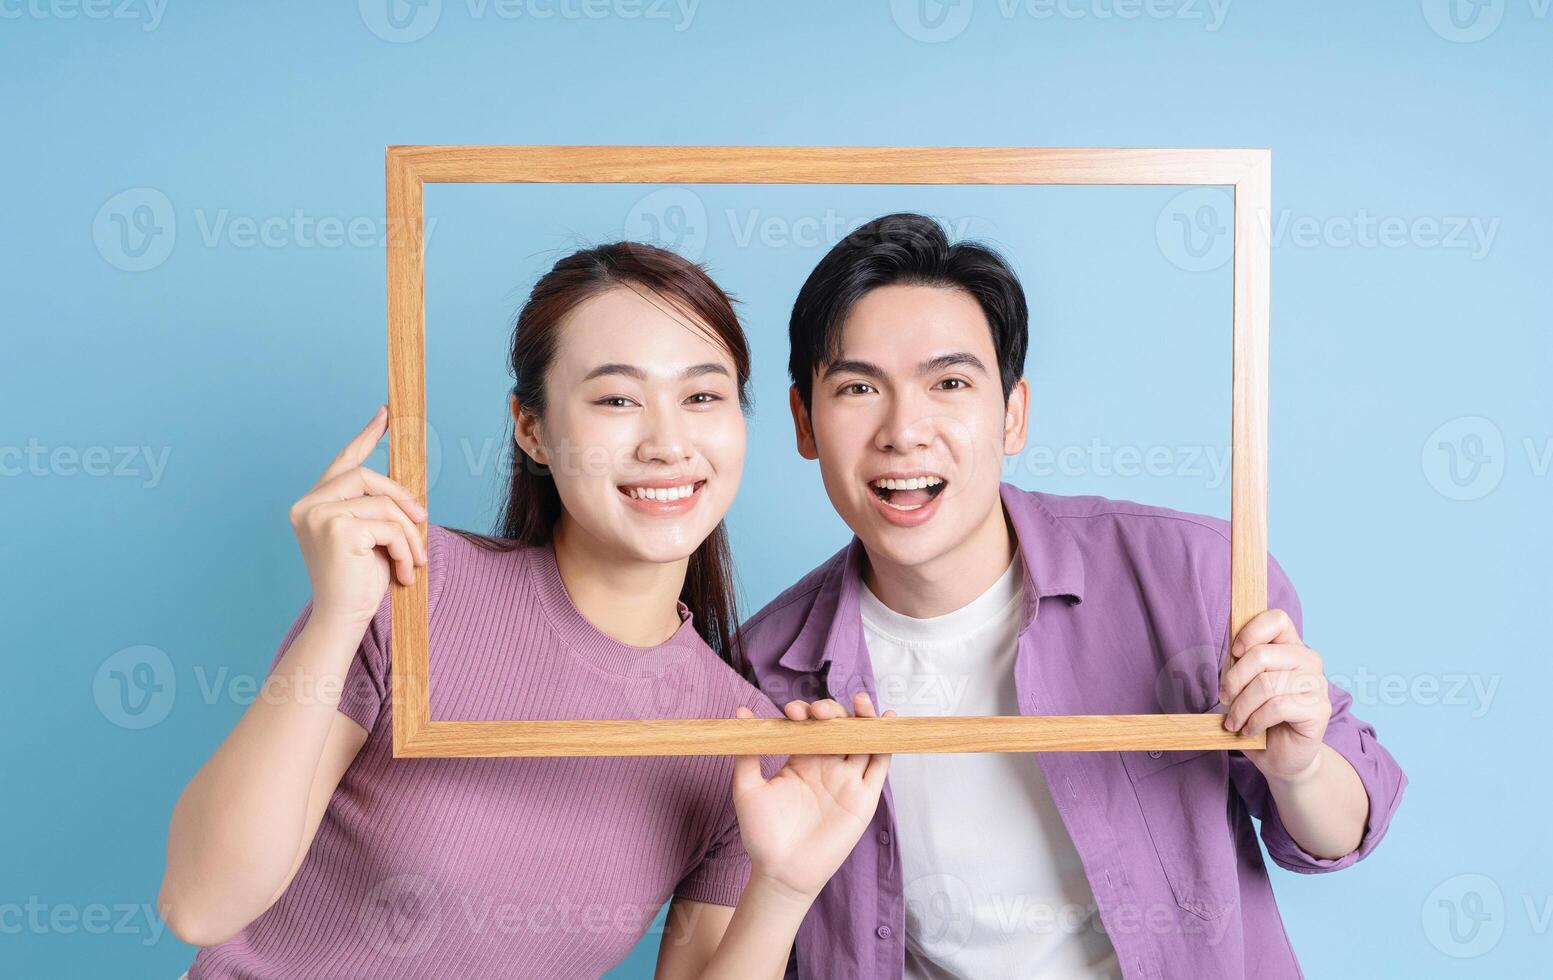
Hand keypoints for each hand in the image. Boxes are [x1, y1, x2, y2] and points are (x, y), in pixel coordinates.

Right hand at [289, 404, 428, 628]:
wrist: (342, 619)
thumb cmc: (357, 582)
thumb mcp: (370, 537)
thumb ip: (377, 509)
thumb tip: (407, 490)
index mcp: (312, 504)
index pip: (343, 461)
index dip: (366, 436)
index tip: (386, 413)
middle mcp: (308, 505)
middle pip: (366, 475)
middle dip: (401, 496)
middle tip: (424, 519)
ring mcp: (319, 515)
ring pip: (382, 503)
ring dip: (408, 533)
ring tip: (415, 561)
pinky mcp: (337, 529)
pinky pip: (389, 526)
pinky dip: (405, 548)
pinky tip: (404, 572)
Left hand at [730, 693, 893, 902]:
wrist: (781, 872)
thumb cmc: (761, 834)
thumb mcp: (748, 789)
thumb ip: (747, 752)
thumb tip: (741, 714)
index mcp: (801, 761)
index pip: (810, 726)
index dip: (805, 713)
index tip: (792, 713)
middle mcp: (826, 766)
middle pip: (839, 728)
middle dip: (833, 711)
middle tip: (819, 713)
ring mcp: (847, 781)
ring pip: (863, 740)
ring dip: (865, 718)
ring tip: (860, 701)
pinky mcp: (864, 798)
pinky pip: (879, 765)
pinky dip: (886, 742)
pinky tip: (886, 722)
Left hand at [1220, 608, 1331, 781]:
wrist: (1281, 757)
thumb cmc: (1259, 716)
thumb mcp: (1243, 684)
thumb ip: (1239, 661)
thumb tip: (1230, 648)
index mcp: (1290, 646)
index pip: (1276, 619)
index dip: (1250, 632)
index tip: (1234, 653)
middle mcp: (1308, 660)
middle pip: (1261, 654)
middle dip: (1234, 679)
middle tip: (1225, 699)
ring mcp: (1317, 684)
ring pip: (1266, 683)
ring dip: (1241, 706)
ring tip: (1234, 721)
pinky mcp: (1319, 709)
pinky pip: (1277, 706)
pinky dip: (1255, 720)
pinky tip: (1250, 730)